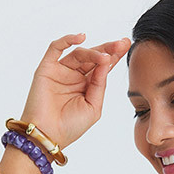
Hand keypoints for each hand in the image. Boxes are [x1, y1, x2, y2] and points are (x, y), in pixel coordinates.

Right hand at [17, 32, 131, 151]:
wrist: (48, 135)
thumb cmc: (70, 126)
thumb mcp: (94, 107)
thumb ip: (99, 84)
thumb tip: (106, 61)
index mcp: (87, 86)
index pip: (102, 67)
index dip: (114, 56)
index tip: (126, 45)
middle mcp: (74, 76)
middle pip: (93, 57)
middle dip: (108, 49)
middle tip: (121, 43)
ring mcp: (61, 71)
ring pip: (79, 53)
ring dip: (93, 52)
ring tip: (104, 56)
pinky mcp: (47, 68)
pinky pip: (56, 48)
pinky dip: (67, 40)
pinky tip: (81, 37)